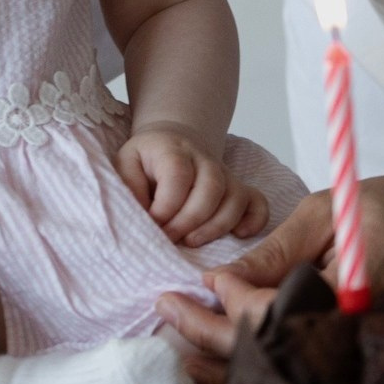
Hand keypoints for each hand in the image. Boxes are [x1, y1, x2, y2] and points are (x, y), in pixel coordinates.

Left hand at [116, 124, 267, 244]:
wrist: (172, 141)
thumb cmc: (146, 160)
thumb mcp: (125, 164)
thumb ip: (129, 188)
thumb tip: (140, 219)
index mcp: (173, 150)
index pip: (177, 175)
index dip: (165, 206)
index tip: (152, 224)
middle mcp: (205, 160)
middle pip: (210, 187)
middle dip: (189, 220)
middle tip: (170, 239)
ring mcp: (225, 174)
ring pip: (235, 198)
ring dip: (215, 226)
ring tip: (192, 242)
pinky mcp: (239, 188)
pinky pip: (257, 202)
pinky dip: (254, 220)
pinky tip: (239, 235)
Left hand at [151, 177, 383, 383]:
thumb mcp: (332, 211)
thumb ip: (277, 248)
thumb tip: (220, 280)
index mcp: (356, 294)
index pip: (277, 315)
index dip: (233, 301)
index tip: (203, 279)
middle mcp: (357, 337)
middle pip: (270, 356)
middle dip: (210, 335)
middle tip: (165, 308)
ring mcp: (358, 356)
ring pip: (280, 375)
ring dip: (225, 360)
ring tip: (177, 339)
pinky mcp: (355, 360)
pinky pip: (299, 372)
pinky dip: (256, 364)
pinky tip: (219, 353)